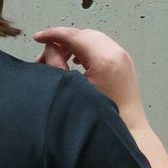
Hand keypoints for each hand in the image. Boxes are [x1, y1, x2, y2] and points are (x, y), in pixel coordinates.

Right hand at [33, 26, 149, 130]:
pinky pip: (103, 47)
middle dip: (63, 41)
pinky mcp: (125, 64)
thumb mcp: (73, 90)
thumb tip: (50, 49)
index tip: (38, 38)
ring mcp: (123, 57)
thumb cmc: (99, 118)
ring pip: (93, 39)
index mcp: (103, 59)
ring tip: (60, 60)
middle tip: (46, 55)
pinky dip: (87, 49)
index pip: (73, 36)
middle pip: (83, 35)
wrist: (129, 132)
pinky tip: (78, 63)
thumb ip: (57, 66)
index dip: (52, 35)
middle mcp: (116, 53)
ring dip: (75, 45)